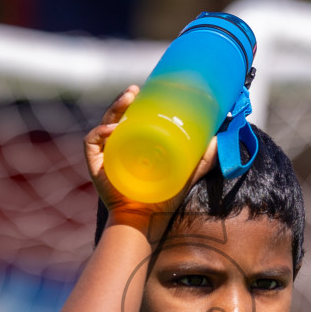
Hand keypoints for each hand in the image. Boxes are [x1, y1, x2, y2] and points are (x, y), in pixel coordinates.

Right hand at [86, 85, 217, 226]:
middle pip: (116, 116)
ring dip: (113, 109)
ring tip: (127, 100)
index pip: (131, 117)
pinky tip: (111, 130)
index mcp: (135, 144)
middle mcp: (118, 146)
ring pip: (104, 123)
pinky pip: (92, 143)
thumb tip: (218, 140)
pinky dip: (99, 133)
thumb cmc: (162, 199)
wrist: (144, 221)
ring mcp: (105, 154)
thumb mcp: (185, 175)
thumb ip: (202, 159)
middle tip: (135, 91)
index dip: (135, 102)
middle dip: (123, 100)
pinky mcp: (95, 165)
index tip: (145, 90)